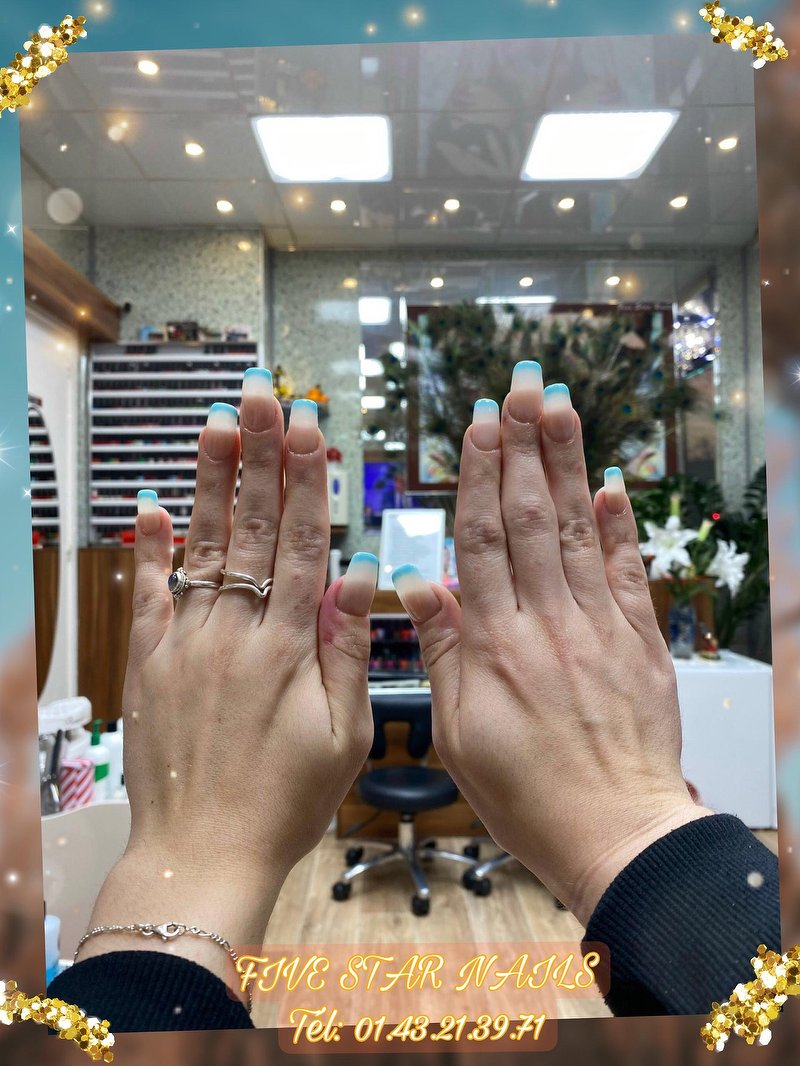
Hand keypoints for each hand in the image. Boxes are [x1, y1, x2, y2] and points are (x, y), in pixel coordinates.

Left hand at [78, 370, 376, 999]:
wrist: (202, 852)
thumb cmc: (284, 802)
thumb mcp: (342, 735)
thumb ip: (347, 650)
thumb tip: (363, 574)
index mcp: (287, 647)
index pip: (303, 544)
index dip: (308, 482)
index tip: (310, 429)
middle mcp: (235, 631)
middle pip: (253, 529)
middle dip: (260, 458)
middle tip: (262, 398)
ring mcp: (186, 642)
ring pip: (202, 548)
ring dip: (211, 484)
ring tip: (217, 425)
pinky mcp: (150, 662)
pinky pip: (147, 595)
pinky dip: (149, 549)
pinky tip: (150, 504)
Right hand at [392, 363, 712, 926]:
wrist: (615, 833)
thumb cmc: (526, 793)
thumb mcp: (459, 732)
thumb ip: (442, 650)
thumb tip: (417, 582)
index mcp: (496, 644)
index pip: (482, 540)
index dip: (478, 476)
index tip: (478, 425)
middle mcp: (549, 623)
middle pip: (531, 519)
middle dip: (523, 446)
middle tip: (520, 386)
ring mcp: (600, 628)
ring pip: (579, 532)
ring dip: (567, 465)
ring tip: (558, 408)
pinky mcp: (640, 643)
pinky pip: (631, 574)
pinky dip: (622, 528)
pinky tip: (612, 485)